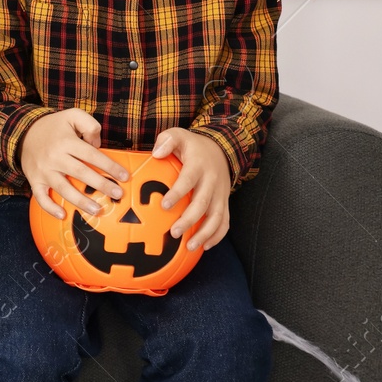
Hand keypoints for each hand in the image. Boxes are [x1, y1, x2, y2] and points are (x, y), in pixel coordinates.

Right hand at [19, 108, 131, 219]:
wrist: (23, 132)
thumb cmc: (54, 127)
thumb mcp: (72, 115)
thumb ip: (89, 125)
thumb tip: (98, 145)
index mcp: (66, 141)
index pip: (91, 155)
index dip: (109, 166)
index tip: (125, 177)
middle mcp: (55, 157)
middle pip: (80, 172)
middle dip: (101, 184)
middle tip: (118, 194)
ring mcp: (44, 170)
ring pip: (63, 188)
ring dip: (81, 201)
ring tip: (97, 210)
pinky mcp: (34, 180)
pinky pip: (40, 196)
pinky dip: (49, 207)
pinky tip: (62, 215)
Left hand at [152, 127, 230, 249]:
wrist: (221, 149)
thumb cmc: (192, 145)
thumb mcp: (178, 135)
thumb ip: (166, 140)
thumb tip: (156, 153)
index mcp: (199, 165)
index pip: (188, 180)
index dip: (178, 193)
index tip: (164, 205)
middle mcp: (212, 181)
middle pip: (203, 203)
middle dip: (189, 220)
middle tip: (174, 233)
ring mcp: (220, 194)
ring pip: (216, 217)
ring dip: (205, 233)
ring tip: (190, 246)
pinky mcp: (224, 202)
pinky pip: (225, 222)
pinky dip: (217, 235)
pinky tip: (205, 246)